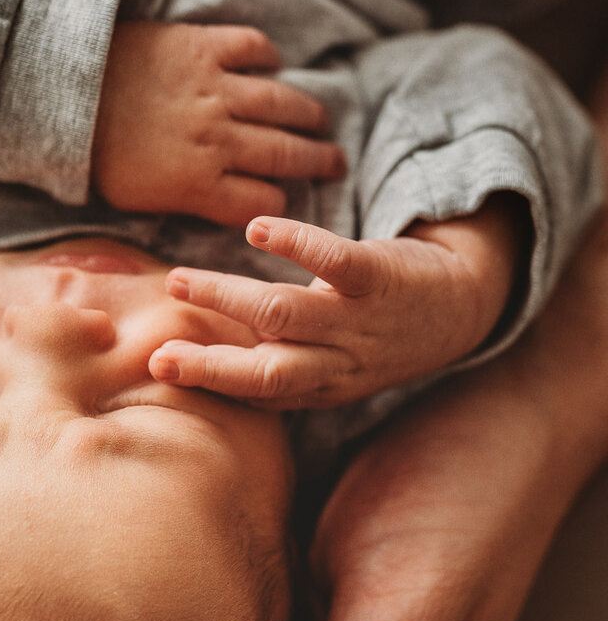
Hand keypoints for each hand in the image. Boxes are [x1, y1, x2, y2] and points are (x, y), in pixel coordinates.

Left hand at [91, 23, 344, 225]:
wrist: (61, 92)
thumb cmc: (94, 154)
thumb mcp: (136, 201)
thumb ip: (184, 203)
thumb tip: (220, 211)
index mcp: (198, 184)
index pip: (262, 203)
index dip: (279, 205)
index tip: (285, 201)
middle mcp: (216, 138)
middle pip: (285, 154)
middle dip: (317, 161)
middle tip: (335, 162)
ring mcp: (213, 89)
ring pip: (280, 102)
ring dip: (307, 114)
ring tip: (320, 121)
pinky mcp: (203, 46)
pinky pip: (253, 47)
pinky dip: (268, 57)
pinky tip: (272, 66)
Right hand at [149, 200, 519, 405]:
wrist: (460, 309)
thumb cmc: (372, 334)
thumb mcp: (328, 364)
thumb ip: (271, 360)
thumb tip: (196, 356)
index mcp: (319, 387)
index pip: (258, 390)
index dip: (209, 381)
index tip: (159, 368)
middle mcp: (338, 363)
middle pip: (268, 371)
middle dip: (212, 365)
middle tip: (159, 353)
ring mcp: (360, 322)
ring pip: (285, 314)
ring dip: (228, 298)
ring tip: (180, 281)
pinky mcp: (381, 278)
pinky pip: (335, 262)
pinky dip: (295, 244)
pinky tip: (257, 230)